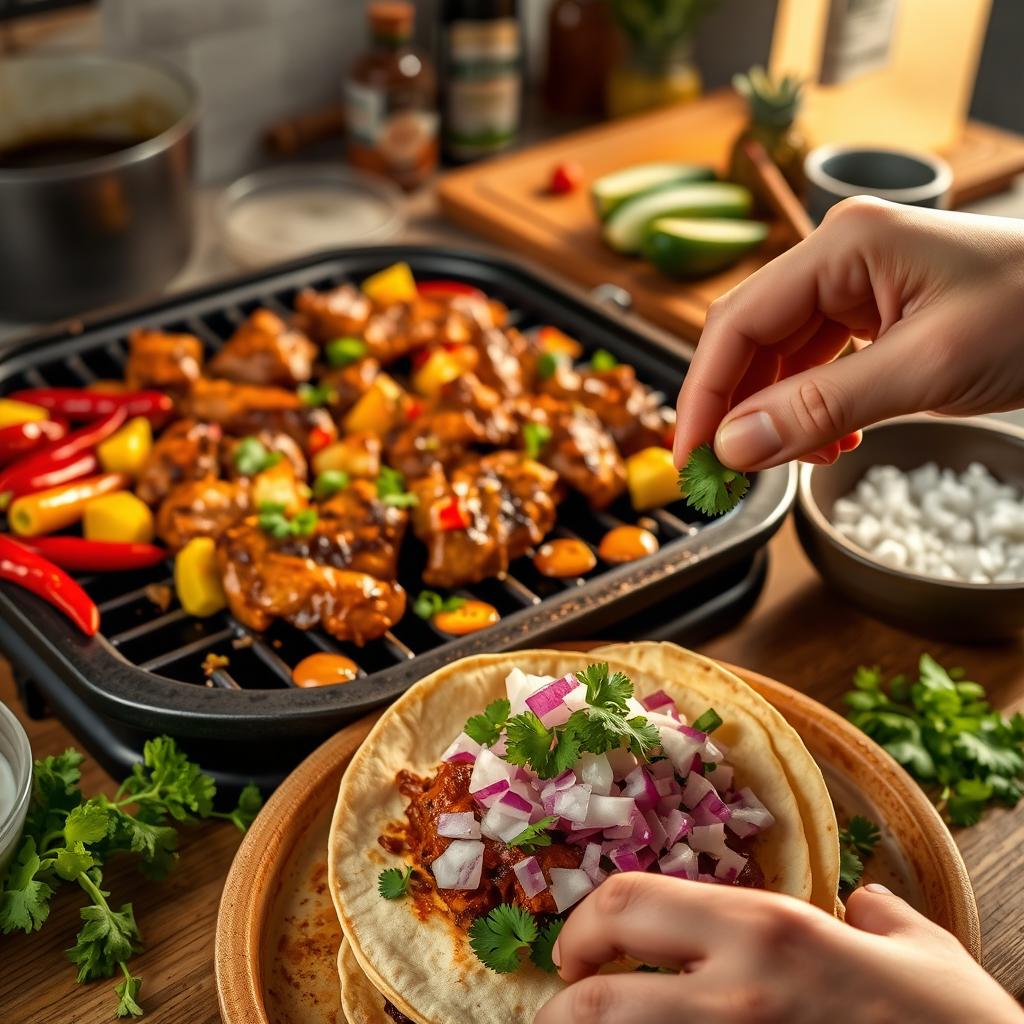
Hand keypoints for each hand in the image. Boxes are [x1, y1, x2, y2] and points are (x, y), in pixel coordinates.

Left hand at [534, 874, 1022, 1023]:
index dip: (585, 921)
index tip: (577, 945)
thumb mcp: (917, 948)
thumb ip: (876, 915)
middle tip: (564, 1006)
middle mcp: (735, 998)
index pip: (629, 902)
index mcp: (766, 932)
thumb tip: (863, 905)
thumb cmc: (956, 1023)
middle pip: (595, 1002)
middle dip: (563, 1006)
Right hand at [672, 198, 1023, 470]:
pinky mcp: (874, 315)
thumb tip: (734, 447)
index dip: (704, 395)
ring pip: (780, 359)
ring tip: (794, 460)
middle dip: (736, 411)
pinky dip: (812, 411)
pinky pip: (816, 367)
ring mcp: (856, 285)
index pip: (738, 322)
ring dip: (777, 416)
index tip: (691, 457)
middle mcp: (839, 258)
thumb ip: (821, 408)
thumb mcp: (925, 369)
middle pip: (751, 341)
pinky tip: (832, 440)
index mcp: (844, 246)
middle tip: (726, 475)